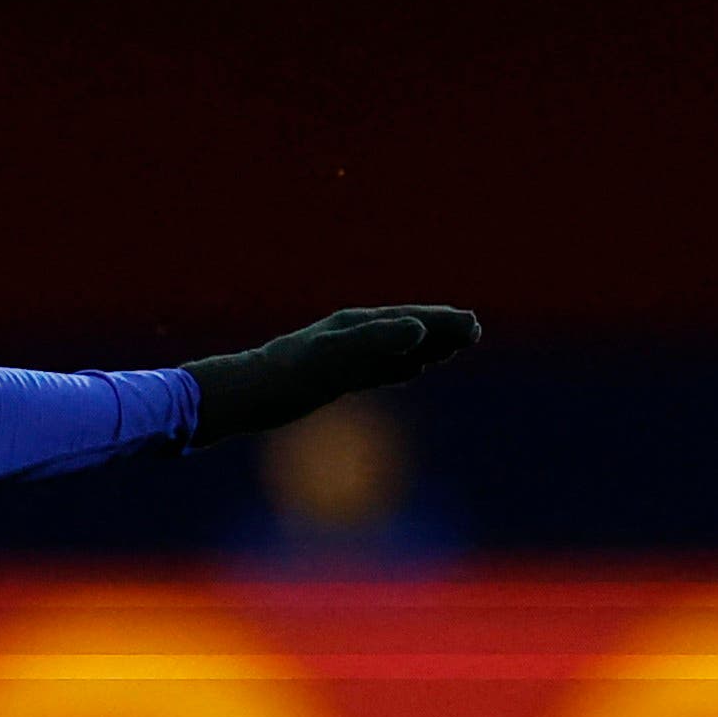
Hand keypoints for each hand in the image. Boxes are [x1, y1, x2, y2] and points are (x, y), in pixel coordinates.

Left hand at [184, 305, 480, 445]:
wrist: (244, 396)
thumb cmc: (286, 377)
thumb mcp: (334, 358)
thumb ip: (376, 342)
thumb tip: (418, 329)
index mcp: (354, 326)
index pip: (409, 320)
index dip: (441, 322)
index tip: (472, 326)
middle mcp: (349, 336)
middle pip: (405, 330)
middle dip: (439, 331)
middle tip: (473, 333)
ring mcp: (340, 357)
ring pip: (393, 350)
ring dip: (424, 348)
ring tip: (450, 350)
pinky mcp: (330, 378)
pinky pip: (374, 370)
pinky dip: (398, 368)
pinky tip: (409, 372)